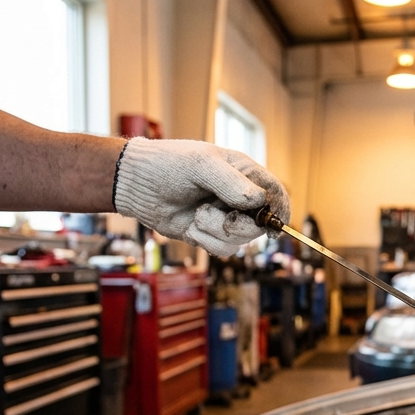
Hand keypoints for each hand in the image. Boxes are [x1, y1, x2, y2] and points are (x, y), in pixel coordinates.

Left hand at [112, 137, 291, 255]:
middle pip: (261, 224)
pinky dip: (207, 243)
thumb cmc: (168, 164)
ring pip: (242, 240)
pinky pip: (224, 249)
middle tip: (209, 214)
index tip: (270, 225)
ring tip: (196, 217)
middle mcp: (240, 197)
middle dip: (238, 225)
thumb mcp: (201, 165)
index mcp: (245, 174)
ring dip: (216, 233)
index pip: (276, 194)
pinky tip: (190, 228)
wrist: (136, 184)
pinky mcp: (210, 234)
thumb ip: (232, 183)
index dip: (279, 211)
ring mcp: (225, 216)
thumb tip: (259, 202)